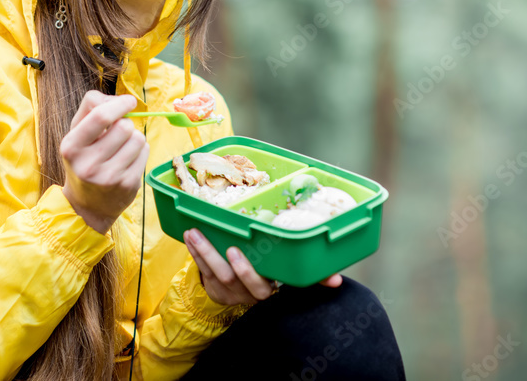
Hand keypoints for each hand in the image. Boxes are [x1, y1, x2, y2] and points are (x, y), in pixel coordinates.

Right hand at [61, 91, 148, 234]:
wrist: (88, 205)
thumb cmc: (84, 159)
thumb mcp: (76, 133)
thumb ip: (91, 108)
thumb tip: (120, 100)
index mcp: (71, 147)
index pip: (100, 116)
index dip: (119, 104)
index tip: (129, 101)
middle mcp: (88, 164)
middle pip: (124, 126)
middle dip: (125, 124)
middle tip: (117, 134)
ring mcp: (110, 177)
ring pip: (138, 138)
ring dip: (134, 137)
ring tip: (121, 148)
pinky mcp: (128, 185)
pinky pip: (145, 152)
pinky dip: (140, 150)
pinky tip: (127, 160)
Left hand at [183, 228, 342, 305]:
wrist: (239, 294)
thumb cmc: (270, 275)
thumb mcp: (289, 278)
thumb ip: (311, 277)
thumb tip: (337, 280)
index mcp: (267, 288)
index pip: (262, 285)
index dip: (249, 271)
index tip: (239, 253)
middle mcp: (246, 293)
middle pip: (237, 280)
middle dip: (227, 262)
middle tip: (227, 246)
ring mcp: (228, 290)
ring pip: (215, 273)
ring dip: (204, 251)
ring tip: (195, 232)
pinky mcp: (212, 286)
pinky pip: (201, 270)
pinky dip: (195, 252)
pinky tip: (189, 235)